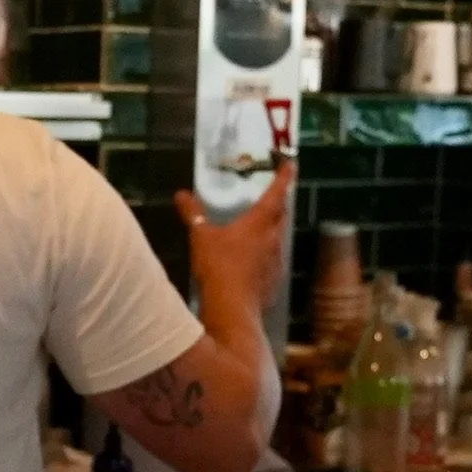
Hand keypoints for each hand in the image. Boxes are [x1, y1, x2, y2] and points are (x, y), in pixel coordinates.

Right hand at [174, 163, 293, 312]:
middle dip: (278, 204)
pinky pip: (272, 262)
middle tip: (271, 196)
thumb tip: (181, 194)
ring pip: (277, 239)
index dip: (284, 177)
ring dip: (270, 231)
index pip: (276, 193)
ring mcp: (276, 261)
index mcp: (259, 222)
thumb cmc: (218, 266)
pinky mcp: (274, 280)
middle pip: (281, 215)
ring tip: (256, 230)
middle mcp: (273, 238)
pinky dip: (264, 256)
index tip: (291, 163)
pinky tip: (250, 262)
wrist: (232, 308)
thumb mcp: (200, 236)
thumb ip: (193, 213)